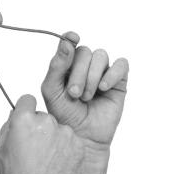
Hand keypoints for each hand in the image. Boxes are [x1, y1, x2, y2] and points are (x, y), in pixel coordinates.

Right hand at [0, 94, 83, 173]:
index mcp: (23, 119)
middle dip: (39, 128)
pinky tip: (57, 164)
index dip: (25, 110)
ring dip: (54, 139)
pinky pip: (71, 141)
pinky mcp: (78, 145)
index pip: (27, 99)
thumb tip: (15, 116)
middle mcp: (46, 121)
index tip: (26, 118)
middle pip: (43, 116)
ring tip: (46, 161)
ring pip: (58, 129)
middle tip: (35, 149)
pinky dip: (66, 150)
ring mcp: (65, 133)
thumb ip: (8, 127)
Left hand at [41, 32, 128, 150]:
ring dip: (91, 76)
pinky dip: (112, 74)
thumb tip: (67, 42)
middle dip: (78, 73)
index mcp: (67, 65)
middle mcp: (85, 65)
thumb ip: (57, 66)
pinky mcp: (119, 81)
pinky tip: (103, 87)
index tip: (72, 37)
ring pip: (101, 56)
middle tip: (74, 94)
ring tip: (86, 97)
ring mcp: (102, 72)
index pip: (70, 43)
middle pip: (84, 51)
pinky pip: (121, 64)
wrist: (81, 136)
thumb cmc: (64, 114)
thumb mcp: (52, 90)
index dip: (70, 38)